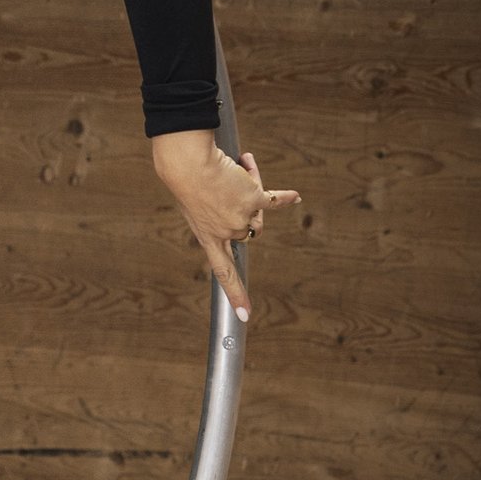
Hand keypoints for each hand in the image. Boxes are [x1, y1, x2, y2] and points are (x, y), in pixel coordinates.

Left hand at [150, 131, 299, 321]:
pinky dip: (284, 198)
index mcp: (208, 238)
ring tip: (238, 167)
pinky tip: (295, 198)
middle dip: (245, 213)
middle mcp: (226, 233)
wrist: (189, 164)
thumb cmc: (185, 180)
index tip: (245, 315)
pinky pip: (273, 201)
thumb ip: (216, 219)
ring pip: (258, 213)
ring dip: (252, 191)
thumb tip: (247, 223)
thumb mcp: (195, 207)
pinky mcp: (253, 199)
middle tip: (232, 187)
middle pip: (248, 232)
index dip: (235, 293)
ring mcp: (241, 218)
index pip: (223, 273)